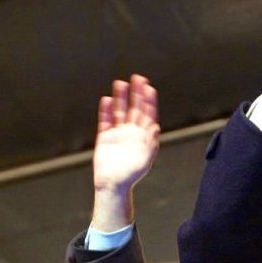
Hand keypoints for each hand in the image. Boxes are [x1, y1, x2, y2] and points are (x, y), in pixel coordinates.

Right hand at [91, 74, 159, 230]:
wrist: (113, 185)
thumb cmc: (132, 174)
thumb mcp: (145, 159)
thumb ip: (151, 143)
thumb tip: (156, 127)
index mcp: (144, 136)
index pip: (148, 114)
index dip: (149, 100)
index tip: (149, 87)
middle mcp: (132, 132)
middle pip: (135, 108)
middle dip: (137, 93)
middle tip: (137, 77)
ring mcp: (118, 133)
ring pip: (120, 111)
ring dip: (121, 98)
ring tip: (120, 83)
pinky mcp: (105, 137)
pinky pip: (105, 120)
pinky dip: (106, 110)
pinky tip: (106, 100)